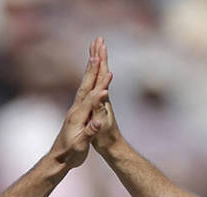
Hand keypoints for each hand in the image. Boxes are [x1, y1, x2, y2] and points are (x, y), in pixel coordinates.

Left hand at [48, 36, 112, 170]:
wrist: (58, 159)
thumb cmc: (70, 155)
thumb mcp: (80, 146)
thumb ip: (90, 132)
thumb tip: (98, 122)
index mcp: (77, 117)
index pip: (91, 98)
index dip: (101, 87)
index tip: (110, 74)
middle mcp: (75, 109)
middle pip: (86, 85)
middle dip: (93, 67)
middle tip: (99, 50)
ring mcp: (75, 109)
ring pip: (84, 85)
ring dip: (90, 69)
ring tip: (95, 54)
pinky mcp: (76, 112)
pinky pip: (84, 91)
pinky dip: (89, 80)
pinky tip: (91, 75)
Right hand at [89, 38, 121, 154]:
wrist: (113, 148)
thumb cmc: (105, 140)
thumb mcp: (100, 128)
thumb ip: (99, 112)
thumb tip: (102, 95)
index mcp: (102, 100)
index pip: (100, 76)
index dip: (99, 61)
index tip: (98, 46)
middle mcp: (103, 97)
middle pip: (101, 71)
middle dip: (100, 55)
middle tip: (99, 39)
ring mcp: (101, 100)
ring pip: (99, 76)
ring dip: (98, 62)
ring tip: (96, 49)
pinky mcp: (99, 104)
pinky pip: (96, 84)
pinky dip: (94, 74)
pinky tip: (93, 71)